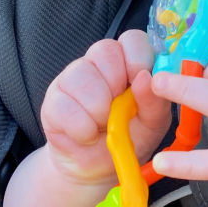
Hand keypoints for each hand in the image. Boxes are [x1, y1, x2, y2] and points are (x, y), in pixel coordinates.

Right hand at [41, 30, 170, 184]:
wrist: (100, 167)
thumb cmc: (131, 135)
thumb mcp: (153, 121)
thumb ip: (155, 100)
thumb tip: (146, 77)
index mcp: (128, 62)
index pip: (132, 39)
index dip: (137, 57)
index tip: (139, 80)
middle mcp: (98, 63)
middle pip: (104, 50)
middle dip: (116, 85)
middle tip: (119, 109)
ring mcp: (71, 79)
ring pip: (81, 76)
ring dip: (99, 110)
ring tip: (104, 125)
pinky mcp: (52, 102)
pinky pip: (65, 107)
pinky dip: (82, 128)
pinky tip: (88, 135)